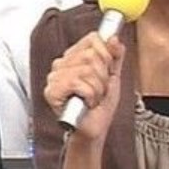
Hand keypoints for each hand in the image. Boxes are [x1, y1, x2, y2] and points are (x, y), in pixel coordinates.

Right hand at [42, 29, 125, 143]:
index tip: (107, 71)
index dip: (106, 55)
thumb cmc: (100, 107)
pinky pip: (78, 83)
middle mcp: (61, 64)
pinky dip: (89, 96)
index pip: (93, 39)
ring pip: (86, 70)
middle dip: (103, 76)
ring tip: (92, 98)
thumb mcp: (114, 77)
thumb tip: (114, 38)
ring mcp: (54, 77)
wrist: (94, 130)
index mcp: (73, 57)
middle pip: (91, 55)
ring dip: (97, 89)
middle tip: (98, 89)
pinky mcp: (52, 91)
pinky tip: (86, 102)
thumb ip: (116, 55)